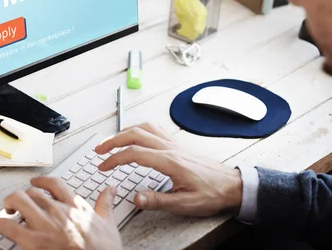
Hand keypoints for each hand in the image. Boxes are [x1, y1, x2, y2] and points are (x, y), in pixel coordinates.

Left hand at [0, 176, 122, 249]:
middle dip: (23, 196)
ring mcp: (44, 225)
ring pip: (19, 201)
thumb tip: (110, 189)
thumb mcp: (108, 223)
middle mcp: (57, 210)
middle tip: (18, 203)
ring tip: (6, 209)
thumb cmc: (103, 249)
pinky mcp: (32, 241)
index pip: (54, 183)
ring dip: (9, 203)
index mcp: (74, 205)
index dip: (41, 181)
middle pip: (32, 192)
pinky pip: (7, 226)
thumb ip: (105, 204)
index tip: (36, 182)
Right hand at [94, 123, 241, 216]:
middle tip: (99, 150)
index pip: (134, 153)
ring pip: (144, 128)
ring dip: (124, 132)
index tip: (103, 166)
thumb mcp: (185, 203)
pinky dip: (139, 129)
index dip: (114, 159)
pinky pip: (154, 129)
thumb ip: (158, 200)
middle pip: (135, 134)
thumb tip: (135, 198)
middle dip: (113, 140)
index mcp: (169, 161)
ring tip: (112, 141)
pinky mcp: (177, 144)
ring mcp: (174, 144)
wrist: (232, 185)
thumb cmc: (212, 193)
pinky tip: (136, 135)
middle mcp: (170, 148)